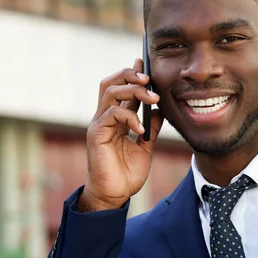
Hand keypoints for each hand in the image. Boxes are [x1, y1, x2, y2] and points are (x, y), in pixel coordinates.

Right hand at [79, 58, 163, 211]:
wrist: (115, 196)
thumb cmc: (126, 173)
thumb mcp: (145, 147)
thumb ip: (151, 127)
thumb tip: (161, 109)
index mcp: (115, 118)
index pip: (121, 88)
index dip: (132, 73)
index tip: (144, 61)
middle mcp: (104, 117)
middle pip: (111, 83)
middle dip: (130, 75)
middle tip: (149, 78)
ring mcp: (98, 124)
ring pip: (110, 92)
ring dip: (133, 91)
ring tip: (152, 99)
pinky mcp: (96, 134)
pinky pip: (111, 114)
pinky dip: (129, 116)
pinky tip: (141, 128)